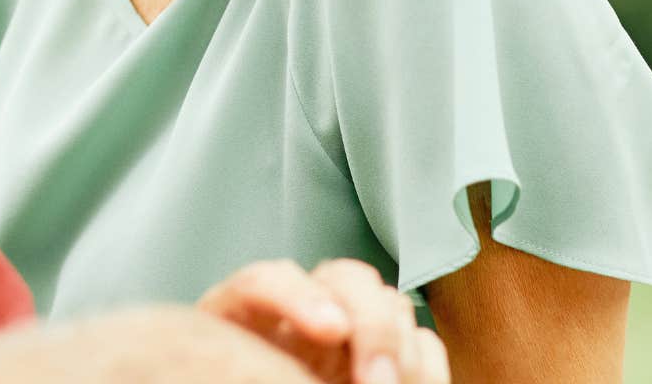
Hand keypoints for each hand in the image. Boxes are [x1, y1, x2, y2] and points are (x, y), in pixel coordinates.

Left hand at [198, 259, 448, 383]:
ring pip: (389, 304)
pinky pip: (423, 345)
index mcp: (242, 316)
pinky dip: (426, 367)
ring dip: (400, 348)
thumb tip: (290, 355)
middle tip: (376, 383)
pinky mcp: (384, 360)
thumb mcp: (226, 373)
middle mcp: (300, 312)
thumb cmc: (225, 379)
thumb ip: (248, 366)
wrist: (249, 383)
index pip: (262, 282)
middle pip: (344, 278)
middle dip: (371, 324)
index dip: (296, 295)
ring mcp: (346, 334)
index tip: (328, 330)